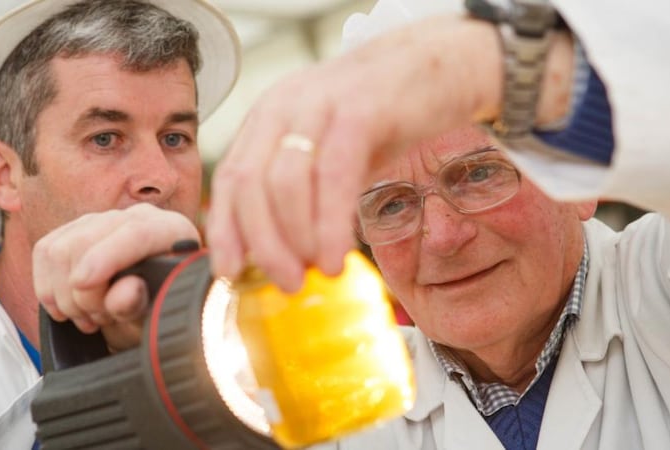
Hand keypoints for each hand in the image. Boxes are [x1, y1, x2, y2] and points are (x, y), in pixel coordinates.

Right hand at [33, 203, 199, 351]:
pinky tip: (68, 309)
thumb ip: (142, 304)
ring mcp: (105, 220)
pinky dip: (47, 288)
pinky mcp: (76, 230)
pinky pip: (44, 253)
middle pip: (85, 242)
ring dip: (65, 296)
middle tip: (100, 320)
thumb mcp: (155, 316)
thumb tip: (127, 290)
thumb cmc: (158, 311)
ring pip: (58, 250)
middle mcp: (138, 217)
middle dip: (83, 293)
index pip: (136, 232)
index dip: (106, 257)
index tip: (83, 284)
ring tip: (90, 317)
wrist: (148, 310)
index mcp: (171, 231)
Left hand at [207, 15, 503, 291]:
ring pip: (284, 183)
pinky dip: (329, 224)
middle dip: (263, 244)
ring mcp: (319, 105)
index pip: (230, 179)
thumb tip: (286, 254)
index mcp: (269, 116)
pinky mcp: (359, 111)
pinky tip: (337, 254)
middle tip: (286, 283)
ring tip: (317, 271)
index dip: (226, 231)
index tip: (232, 273)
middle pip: (249, 185)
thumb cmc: (386, 116)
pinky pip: (333, 177)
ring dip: (295, 239)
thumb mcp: (331, 150)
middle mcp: (283, 106)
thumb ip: (306, 191)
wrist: (444, 63)